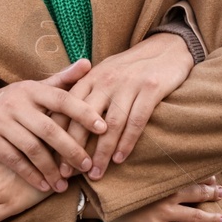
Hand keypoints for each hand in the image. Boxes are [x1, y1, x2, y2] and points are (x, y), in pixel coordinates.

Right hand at [0, 59, 109, 191]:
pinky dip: (31, 174)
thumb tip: (88, 63)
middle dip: (70, 149)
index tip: (103, 128)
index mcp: (32, 89)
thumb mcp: (36, 88)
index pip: (62, 99)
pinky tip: (45, 184)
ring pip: (32, 148)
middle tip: (87, 165)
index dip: (83, 112)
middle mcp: (16, 102)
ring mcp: (0, 120)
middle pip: (49, 128)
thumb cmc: (17, 101)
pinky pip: (13, 160)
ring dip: (51, 169)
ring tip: (65, 184)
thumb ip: (63, 80)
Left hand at [57, 35, 194, 180]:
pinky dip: (127, 142)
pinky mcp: (150, 88)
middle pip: (84, 119)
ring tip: (95, 173)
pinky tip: (120, 158)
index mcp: (91, 77)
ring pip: (111, 125)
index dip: (59, 135)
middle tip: (69, 174)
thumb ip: (86, 93)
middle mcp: (106, 80)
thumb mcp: (104, 73)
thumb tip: (63, 121)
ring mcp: (129, 84)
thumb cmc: (131, 67)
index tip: (54, 159)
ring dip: (102, 153)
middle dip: (75, 149)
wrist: (167, 48)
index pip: (67, 108)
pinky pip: (136, 121)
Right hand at [106, 177, 221, 221]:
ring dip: (210, 218)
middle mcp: (167, 195)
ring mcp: (163, 212)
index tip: (214, 177)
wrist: (100, 199)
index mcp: (164, 179)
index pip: (190, 176)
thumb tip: (164, 163)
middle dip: (212, 194)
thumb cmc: (119, 182)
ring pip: (194, 216)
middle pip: (197, 194)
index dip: (205, 177)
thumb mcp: (136, 170)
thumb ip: (153, 168)